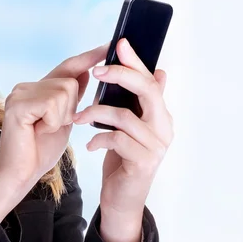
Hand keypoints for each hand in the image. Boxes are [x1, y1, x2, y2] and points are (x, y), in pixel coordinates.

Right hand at [0, 42, 109, 196]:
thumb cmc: (39, 152)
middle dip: (70, 108)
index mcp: (37, 90)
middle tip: (50, 127)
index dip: (88, 57)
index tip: (108, 46)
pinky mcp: (17, 104)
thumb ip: (71, 98)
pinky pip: (52, 103)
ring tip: (44, 130)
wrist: (19, 175)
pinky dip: (52, 121)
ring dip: (62, 116)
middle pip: (69, 81)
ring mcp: (19, 94)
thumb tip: (86, 72)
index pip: (67, 67)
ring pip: (63, 91)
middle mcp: (25, 87)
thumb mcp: (64, 120)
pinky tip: (38, 131)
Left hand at [72, 38, 173, 217]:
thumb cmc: (122, 159)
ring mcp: (156, 145)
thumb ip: (137, 103)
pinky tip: (90, 145)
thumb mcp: (128, 128)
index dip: (135, 61)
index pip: (151, 80)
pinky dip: (98, 138)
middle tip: (96, 69)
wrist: (122, 199)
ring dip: (95, 113)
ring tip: (78, 117)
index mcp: (160, 115)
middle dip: (120, 75)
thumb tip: (157, 72)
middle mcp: (164, 127)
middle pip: (147, 90)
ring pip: (124, 116)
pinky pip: (116, 139)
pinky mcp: (143, 162)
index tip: (120, 43)